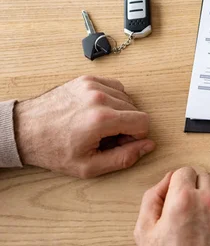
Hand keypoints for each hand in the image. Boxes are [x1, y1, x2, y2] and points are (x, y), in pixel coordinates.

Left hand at [14, 75, 154, 178]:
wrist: (25, 130)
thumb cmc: (53, 149)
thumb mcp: (89, 166)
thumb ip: (124, 158)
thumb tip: (148, 146)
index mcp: (102, 119)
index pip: (143, 121)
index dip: (136, 137)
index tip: (120, 143)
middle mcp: (99, 97)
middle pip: (136, 110)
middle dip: (127, 125)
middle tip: (107, 137)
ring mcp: (92, 85)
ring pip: (127, 98)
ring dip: (120, 112)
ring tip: (100, 124)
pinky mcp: (87, 79)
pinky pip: (114, 87)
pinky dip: (112, 99)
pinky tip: (98, 111)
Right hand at [134, 167, 209, 245]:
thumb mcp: (145, 231)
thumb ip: (152, 198)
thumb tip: (166, 179)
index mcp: (183, 199)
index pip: (184, 171)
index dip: (178, 183)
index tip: (176, 194)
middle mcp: (208, 201)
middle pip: (204, 176)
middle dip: (194, 187)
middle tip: (187, 207)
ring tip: (200, 220)